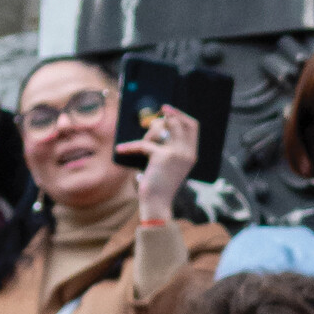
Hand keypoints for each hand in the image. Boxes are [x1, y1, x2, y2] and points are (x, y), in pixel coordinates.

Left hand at [116, 102, 199, 221]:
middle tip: (157, 113)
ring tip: (141, 141)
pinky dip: (130, 147)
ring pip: (163, 127)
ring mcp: (177, 153)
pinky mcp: (162, 156)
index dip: (181, 115)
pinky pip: (144, 144)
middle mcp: (187, 152)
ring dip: (149, 131)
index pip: (193, 126)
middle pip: (180, 121)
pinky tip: (120, 150)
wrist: (158, 203)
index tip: (168, 111)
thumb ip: (167, 147)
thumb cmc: (159, 185)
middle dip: (168, 114)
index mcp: (191, 154)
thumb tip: (155, 126)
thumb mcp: (167, 164)